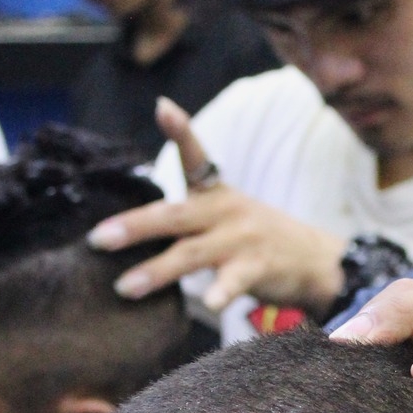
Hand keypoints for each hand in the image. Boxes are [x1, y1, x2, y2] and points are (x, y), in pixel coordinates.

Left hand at [86, 98, 346, 314]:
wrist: (315, 260)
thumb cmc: (256, 238)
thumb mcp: (224, 212)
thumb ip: (184, 214)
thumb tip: (127, 225)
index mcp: (216, 194)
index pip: (196, 158)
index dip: (181, 132)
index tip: (163, 107)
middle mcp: (226, 211)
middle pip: (174, 216)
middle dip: (133, 226)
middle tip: (97, 238)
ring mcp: (242, 239)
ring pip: (192, 253)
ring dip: (157, 270)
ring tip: (124, 287)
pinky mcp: (259, 267)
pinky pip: (235, 281)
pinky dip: (220, 293)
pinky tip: (206, 305)